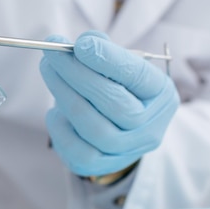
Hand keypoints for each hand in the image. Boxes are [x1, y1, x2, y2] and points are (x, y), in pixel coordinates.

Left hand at [40, 31, 179, 175]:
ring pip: (95, 128)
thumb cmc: (117, 88)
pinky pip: (79, 152)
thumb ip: (103, 51)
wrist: (119, 129)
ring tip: (49, 70)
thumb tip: (83, 44)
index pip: (137, 76)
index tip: (81, 44)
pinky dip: (61, 129)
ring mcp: (128, 150)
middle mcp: (150, 126)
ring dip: (65, 95)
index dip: (109, 59)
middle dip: (78, 75)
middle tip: (52, 53)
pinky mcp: (103, 165)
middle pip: (115, 104)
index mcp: (160, 95)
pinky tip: (54, 111)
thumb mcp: (118, 66)